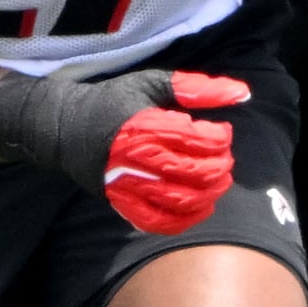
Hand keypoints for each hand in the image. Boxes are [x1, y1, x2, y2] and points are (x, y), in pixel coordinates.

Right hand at [0, 67, 252, 233]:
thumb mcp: (151, 84)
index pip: (195, 140)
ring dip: (209, 194)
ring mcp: (124, 184)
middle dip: (219, 168)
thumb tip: (243, 93)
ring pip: (179, 200)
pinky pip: (156, 221)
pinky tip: (200, 207)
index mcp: (143, 124)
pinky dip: (184, 220)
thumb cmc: (114, 102)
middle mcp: (133, 157)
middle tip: (224, 160)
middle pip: (192, 172)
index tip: (222, 133)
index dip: (219, 139)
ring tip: (217, 182)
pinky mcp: (117, 202)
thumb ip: (197, 89)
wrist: (64, 128)